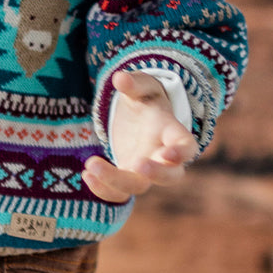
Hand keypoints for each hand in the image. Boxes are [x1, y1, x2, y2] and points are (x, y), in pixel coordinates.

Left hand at [83, 70, 198, 203]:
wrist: (140, 118)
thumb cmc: (146, 101)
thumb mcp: (142, 87)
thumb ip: (133, 83)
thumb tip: (120, 78)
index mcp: (171, 132)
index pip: (186, 146)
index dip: (181, 152)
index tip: (168, 154)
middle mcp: (162, 156)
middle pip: (170, 176)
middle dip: (156, 174)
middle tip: (137, 165)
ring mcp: (145, 170)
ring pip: (139, 187)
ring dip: (116, 182)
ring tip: (90, 165)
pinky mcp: (127, 177)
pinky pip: (119, 194)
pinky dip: (103, 191)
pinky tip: (85, 174)